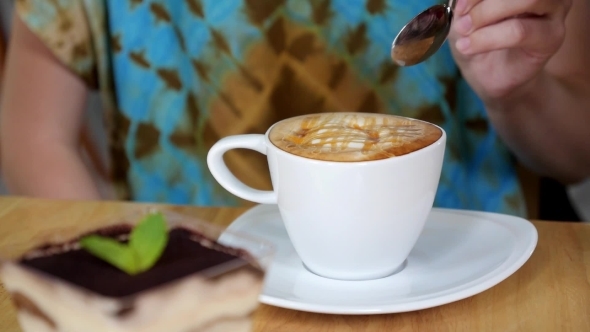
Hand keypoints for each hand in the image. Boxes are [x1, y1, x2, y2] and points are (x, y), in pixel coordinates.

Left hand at [449, 0, 571, 100]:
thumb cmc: (477, 37)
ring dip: (488, 15)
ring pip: (528, 0)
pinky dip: (488, 38)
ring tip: (464, 32)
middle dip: (484, 3)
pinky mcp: (552, 37)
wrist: (487, 75)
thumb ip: (467, 1)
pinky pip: (520, 31)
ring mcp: (554, 11)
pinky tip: (468, 46)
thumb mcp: (464, 14)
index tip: (459, 5)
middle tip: (461, 22)